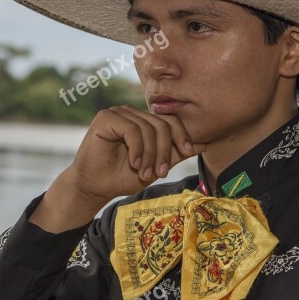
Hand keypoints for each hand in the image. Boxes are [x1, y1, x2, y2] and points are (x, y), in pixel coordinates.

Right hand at [66, 104, 205, 201]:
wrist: (94, 187)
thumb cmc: (122, 177)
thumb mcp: (155, 166)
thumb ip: (176, 154)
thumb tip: (204, 144)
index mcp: (144, 121)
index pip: (170, 121)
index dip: (182, 134)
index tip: (188, 151)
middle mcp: (132, 113)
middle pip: (161, 124)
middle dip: (164, 151)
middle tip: (161, 173)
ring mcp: (118, 113)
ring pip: (148, 128)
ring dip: (150, 154)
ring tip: (144, 173)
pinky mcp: (106, 117)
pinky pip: (132, 129)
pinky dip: (137, 149)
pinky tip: (134, 163)